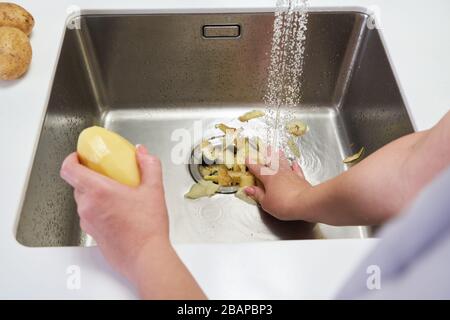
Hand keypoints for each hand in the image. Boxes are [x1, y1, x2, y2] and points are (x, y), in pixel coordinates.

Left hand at [60, 145, 168, 280]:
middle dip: (90, 176)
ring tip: (116, 193)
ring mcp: (87, 221)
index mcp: (98, 191)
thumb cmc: (147, 229)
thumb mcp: (154, 190)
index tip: (80, 156)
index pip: (69, 169)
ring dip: (95, 193)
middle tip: (107, 174)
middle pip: (77, 183)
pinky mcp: (92, 234)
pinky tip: (118, 211)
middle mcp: (88, 206)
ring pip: (84, 200)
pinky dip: (99, 208)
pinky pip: (89, 215)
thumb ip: (149, 165)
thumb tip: (142, 153)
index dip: (71, 159)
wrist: (146, 257)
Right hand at [245, 150, 312, 220]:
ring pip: (284, 163)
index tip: (247, 158)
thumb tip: (248, 189)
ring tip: (279, 151)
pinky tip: (295, 163)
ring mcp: (291, 175)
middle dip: (268, 155)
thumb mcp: (266, 203)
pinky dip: (295, 166)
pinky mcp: (301, 179)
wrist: (305, 204)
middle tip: (266, 147)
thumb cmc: (283, 204)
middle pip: (272, 162)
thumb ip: (257, 194)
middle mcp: (279, 173)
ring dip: (281, 157)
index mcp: (268, 178)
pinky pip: (297, 170)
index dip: (251, 164)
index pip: (257, 169)